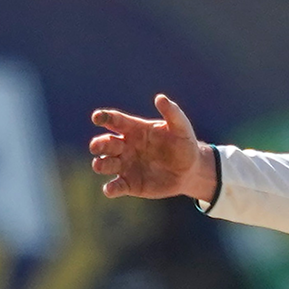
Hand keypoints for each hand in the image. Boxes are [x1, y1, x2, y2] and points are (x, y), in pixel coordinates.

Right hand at [89, 94, 216, 201]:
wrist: (191, 170)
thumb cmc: (184, 144)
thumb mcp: (181, 127)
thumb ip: (172, 112)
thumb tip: (160, 98)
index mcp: (133, 129)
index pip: (114, 121)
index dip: (104, 117)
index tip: (97, 117)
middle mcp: (124, 146)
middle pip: (105, 142)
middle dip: (98, 144)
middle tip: (97, 146)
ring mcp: (125, 165)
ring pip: (105, 163)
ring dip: (100, 164)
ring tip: (100, 164)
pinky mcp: (130, 184)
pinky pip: (116, 186)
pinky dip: (111, 188)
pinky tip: (110, 189)